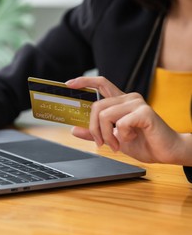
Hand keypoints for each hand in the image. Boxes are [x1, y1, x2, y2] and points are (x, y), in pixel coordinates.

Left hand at [66, 76, 191, 164]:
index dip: (84, 81)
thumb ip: (95, 133)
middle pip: (96, 106)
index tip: (69, 84)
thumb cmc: (143, 143)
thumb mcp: (113, 139)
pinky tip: (133, 138)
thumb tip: (74, 129)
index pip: (101, 83)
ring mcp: (137, 103)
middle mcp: (128, 98)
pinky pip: (120, 124)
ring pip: (105, 115)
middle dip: (93, 128)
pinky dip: (122, 136)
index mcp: (120, 102)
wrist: (166, 153)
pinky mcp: (144, 112)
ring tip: (117, 144)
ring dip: (106, 135)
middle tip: (101, 143)